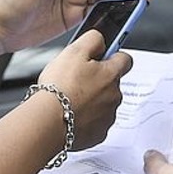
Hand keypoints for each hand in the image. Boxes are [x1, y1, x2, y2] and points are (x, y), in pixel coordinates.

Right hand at [37, 30, 131, 149]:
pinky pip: (96, 122)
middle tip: (76, 80)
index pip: (125, 59)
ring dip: (91, 100)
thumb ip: (93, 40)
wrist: (48, 122)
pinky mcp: (98, 134)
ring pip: (103, 103)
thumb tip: (101, 39)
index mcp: (111, 74)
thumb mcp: (74, 51)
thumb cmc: (59, 88)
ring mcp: (107, 117)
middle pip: (112, 83)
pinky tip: (70, 114)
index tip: (101, 57)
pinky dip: (86, 118)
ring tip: (69, 98)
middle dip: (97, 80)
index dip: (112, 56)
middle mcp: (114, 96)